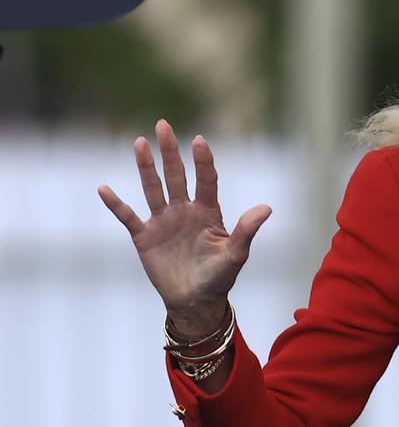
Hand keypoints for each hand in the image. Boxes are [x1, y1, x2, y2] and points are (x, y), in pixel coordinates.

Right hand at [98, 120, 271, 335]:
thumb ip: (247, 230)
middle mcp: (185, 211)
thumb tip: (267, 207)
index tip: (200, 141)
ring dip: (146, 167)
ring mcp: (163, 222)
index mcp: (209, 212)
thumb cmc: (220, 277)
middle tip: (163, 124)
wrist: (196, 301)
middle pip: (177, 176)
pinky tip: (104, 188)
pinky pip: (128, 217)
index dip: (203, 161)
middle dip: (170, 152)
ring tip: (140, 142)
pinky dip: (116, 204)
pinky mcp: (145, 237)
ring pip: (153, 188)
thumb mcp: (236, 255)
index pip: (206, 180)